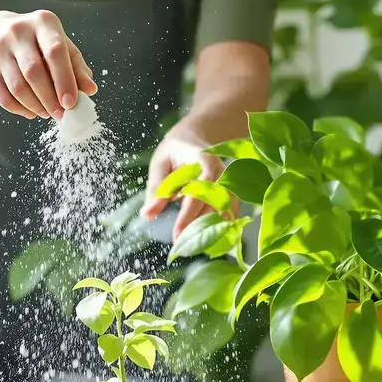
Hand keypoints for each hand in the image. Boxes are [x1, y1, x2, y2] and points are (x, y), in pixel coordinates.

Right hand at [0, 10, 98, 119]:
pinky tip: (32, 111)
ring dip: (36, 106)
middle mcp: (17, 32)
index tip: (71, 103)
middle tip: (61, 114)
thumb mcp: (61, 46)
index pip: (55, 51)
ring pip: (18, 88)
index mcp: (42, 22)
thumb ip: (77, 68)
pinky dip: (21, 110)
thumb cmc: (38, 43)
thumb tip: (90, 90)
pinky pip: (4, 97)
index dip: (64, 79)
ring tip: (48, 112)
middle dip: (50, 98)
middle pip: (34, 72)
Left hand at [141, 127, 232, 242]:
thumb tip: (148, 215)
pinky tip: (209, 240)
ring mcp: (231, 181)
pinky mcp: (233, 190)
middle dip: (199, 228)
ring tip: (194, 246)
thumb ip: (157, 188)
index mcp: (203, 159)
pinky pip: (231, 212)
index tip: (177, 234)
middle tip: (181, 247)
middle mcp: (222, 171)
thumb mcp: (161, 163)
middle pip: (215, 204)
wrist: (199, 134)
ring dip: (211, 230)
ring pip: (226, 210)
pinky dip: (221, 226)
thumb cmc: (176, 149)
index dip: (189, 215)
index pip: (199, 190)